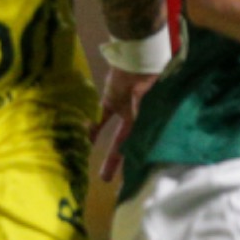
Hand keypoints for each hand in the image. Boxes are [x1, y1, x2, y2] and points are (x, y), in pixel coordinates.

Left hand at [92, 65, 157, 183]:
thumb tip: (134, 142)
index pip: (145, 146)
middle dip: (123, 165)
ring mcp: (124, 111)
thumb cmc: (147, 79)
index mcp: (151, 120)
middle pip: (131, 147)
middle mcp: (139, 119)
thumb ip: (140, 119)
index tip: (137, 182)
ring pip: (116, 137)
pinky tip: (88, 139)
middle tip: (114, 184)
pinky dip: (94, 127)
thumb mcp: (148, 101)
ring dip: (111, 155)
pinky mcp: (110, 101)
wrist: (136, 55)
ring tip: (103, 175)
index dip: (140, 162)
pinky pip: (102, 118)